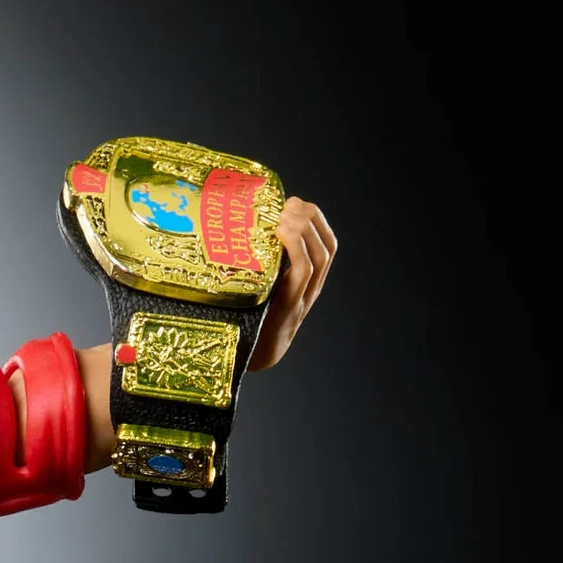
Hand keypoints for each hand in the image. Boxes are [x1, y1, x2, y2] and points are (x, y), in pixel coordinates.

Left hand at [247, 196, 336, 369]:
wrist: (250, 360)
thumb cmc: (248, 323)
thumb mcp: (258, 288)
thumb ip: (259, 267)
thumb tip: (236, 234)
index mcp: (306, 282)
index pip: (324, 243)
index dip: (314, 219)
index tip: (293, 202)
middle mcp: (310, 288)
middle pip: (326, 245)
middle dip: (311, 218)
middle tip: (288, 204)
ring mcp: (303, 298)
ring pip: (320, 256)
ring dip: (304, 229)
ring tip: (286, 214)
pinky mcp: (289, 307)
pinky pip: (303, 272)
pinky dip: (297, 249)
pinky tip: (281, 234)